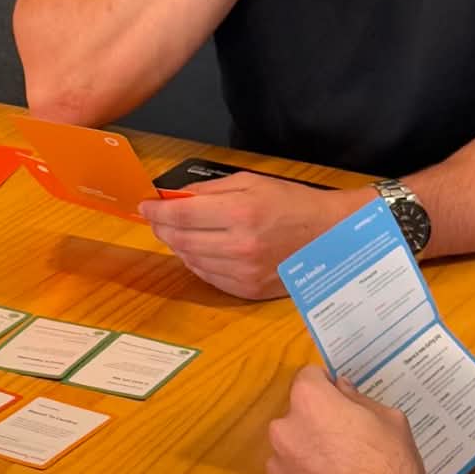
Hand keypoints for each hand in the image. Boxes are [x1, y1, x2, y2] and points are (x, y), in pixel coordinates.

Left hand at [139, 175, 367, 299]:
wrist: (330, 236)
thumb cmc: (293, 203)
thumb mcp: (252, 183)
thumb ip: (211, 191)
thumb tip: (175, 197)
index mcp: (241, 213)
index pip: (182, 214)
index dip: (157, 211)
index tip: (144, 206)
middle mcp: (240, 246)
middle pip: (182, 240)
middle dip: (163, 228)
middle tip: (156, 219)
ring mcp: (244, 272)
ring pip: (191, 261)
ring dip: (178, 246)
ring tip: (177, 233)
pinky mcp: (248, 290)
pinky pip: (208, 278)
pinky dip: (196, 264)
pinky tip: (198, 251)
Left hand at [267, 366, 425, 473]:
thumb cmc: (389, 465)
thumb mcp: (390, 420)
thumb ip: (358, 398)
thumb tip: (340, 387)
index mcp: (309, 400)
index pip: (309, 376)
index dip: (327, 386)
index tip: (342, 401)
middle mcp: (283, 427)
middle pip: (297, 415)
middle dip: (316, 422)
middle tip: (344, 443)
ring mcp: (276, 464)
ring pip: (291, 449)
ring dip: (306, 454)